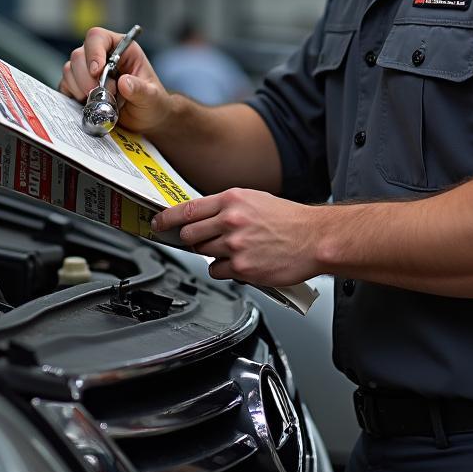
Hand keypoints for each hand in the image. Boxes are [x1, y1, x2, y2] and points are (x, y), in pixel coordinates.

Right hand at [59, 26, 171, 133]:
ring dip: (79, 87)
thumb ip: (141, 90)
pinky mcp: (79, 87)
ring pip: (69, 69)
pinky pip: (65, 85)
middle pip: (79, 54)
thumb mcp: (153, 98)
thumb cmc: (152, 103)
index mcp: (122, 50)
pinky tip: (87, 104)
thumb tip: (124, 82)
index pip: (98, 37)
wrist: (146, 121)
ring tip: (98, 101)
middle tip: (101, 94)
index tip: (97, 71)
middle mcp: (102, 56)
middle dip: (86, 77)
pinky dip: (72, 95)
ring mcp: (88, 71)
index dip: (94, 51)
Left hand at [153, 188, 323, 286]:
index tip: (158, 223)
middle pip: (190, 234)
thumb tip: (203, 216)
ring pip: (203, 253)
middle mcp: (231, 221)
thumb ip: (226, 207)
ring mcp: (235, 245)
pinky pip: (217, 271)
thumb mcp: (255, 200)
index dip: (167, 218)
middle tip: (204, 240)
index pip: (188, 209)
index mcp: (232, 200)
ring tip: (234, 249)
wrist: (314, 238)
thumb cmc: (289, 220)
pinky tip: (240, 262)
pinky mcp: (242, 268)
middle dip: (193, 239)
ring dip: (212, 254)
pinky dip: (224, 269)